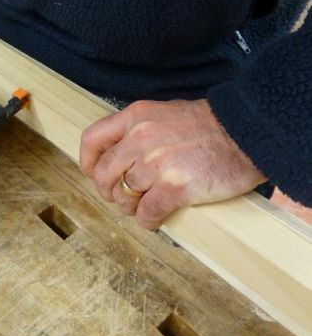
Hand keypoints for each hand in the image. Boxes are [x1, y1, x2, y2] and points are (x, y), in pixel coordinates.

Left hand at [80, 99, 265, 228]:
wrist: (248, 132)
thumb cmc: (209, 126)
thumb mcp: (164, 114)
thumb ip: (137, 131)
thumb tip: (117, 158)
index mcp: (135, 117)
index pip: (92, 140)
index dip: (88, 162)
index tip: (94, 174)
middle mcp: (140, 138)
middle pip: (102, 176)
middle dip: (110, 192)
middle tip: (124, 197)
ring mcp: (157, 163)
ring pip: (123, 198)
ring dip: (131, 208)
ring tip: (145, 206)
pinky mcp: (175, 187)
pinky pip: (146, 213)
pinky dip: (148, 221)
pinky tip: (157, 218)